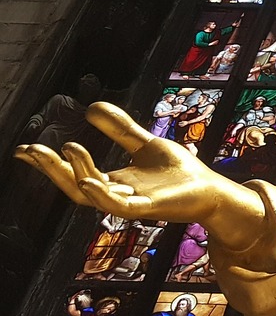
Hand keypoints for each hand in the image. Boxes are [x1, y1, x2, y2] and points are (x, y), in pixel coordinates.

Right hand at [15, 102, 264, 251]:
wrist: (211, 190)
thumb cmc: (179, 172)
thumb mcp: (144, 143)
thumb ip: (120, 128)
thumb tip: (90, 107)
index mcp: (112, 182)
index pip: (72, 174)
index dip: (49, 163)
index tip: (24, 148)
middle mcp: (116, 195)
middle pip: (73, 185)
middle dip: (50, 169)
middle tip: (29, 150)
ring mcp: (130, 203)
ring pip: (92, 194)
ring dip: (77, 173)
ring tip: (66, 148)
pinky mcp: (149, 208)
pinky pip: (119, 205)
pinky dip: (102, 195)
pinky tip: (89, 180)